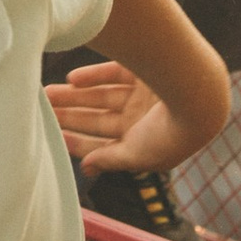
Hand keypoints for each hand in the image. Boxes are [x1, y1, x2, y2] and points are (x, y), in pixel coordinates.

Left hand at [48, 60, 213, 177]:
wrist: (198, 99)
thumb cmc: (169, 136)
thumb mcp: (135, 155)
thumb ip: (109, 159)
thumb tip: (86, 168)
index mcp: (140, 143)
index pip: (103, 144)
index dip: (78, 142)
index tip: (53, 137)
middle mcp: (140, 119)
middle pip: (98, 118)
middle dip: (71, 115)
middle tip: (43, 108)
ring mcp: (142, 95)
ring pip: (102, 95)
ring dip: (75, 95)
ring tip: (47, 92)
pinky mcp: (145, 72)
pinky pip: (114, 73)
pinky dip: (93, 75)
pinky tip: (73, 79)